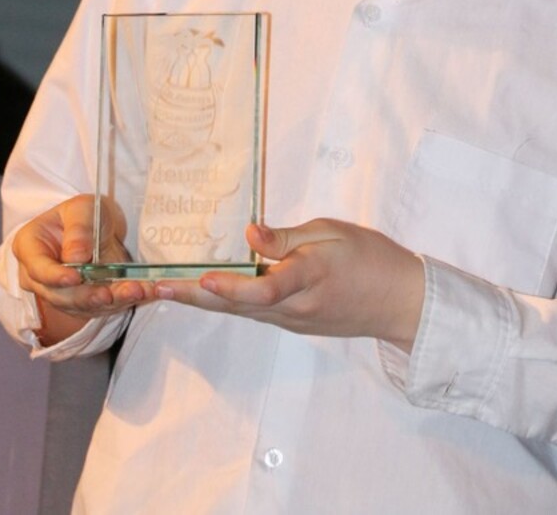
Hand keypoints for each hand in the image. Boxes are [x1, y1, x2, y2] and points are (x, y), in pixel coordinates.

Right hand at [12, 194, 161, 344]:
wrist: (97, 229)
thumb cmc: (81, 215)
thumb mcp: (81, 209)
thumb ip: (78, 229)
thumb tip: (75, 257)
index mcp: (30, 248)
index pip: (38, 270)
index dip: (55, 277)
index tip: (75, 277)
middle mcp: (40, 278)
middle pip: (60, 295)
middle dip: (88, 295)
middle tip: (109, 293)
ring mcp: (61, 295)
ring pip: (84, 306)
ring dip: (112, 301)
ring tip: (136, 291)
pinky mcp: (84, 304)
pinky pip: (102, 307)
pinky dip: (124, 301)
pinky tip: (143, 292)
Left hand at [156, 218, 425, 353]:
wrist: (400, 302)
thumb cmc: (370, 258)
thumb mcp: (333, 233)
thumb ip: (288, 238)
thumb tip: (249, 236)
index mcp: (308, 279)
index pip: (263, 288)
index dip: (232, 287)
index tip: (204, 279)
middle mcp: (294, 308)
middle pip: (237, 305)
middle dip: (193, 297)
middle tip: (155, 288)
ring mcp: (293, 321)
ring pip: (241, 311)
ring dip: (203, 301)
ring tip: (166, 289)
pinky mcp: (295, 323)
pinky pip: (255, 313)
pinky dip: (228, 303)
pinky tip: (206, 293)